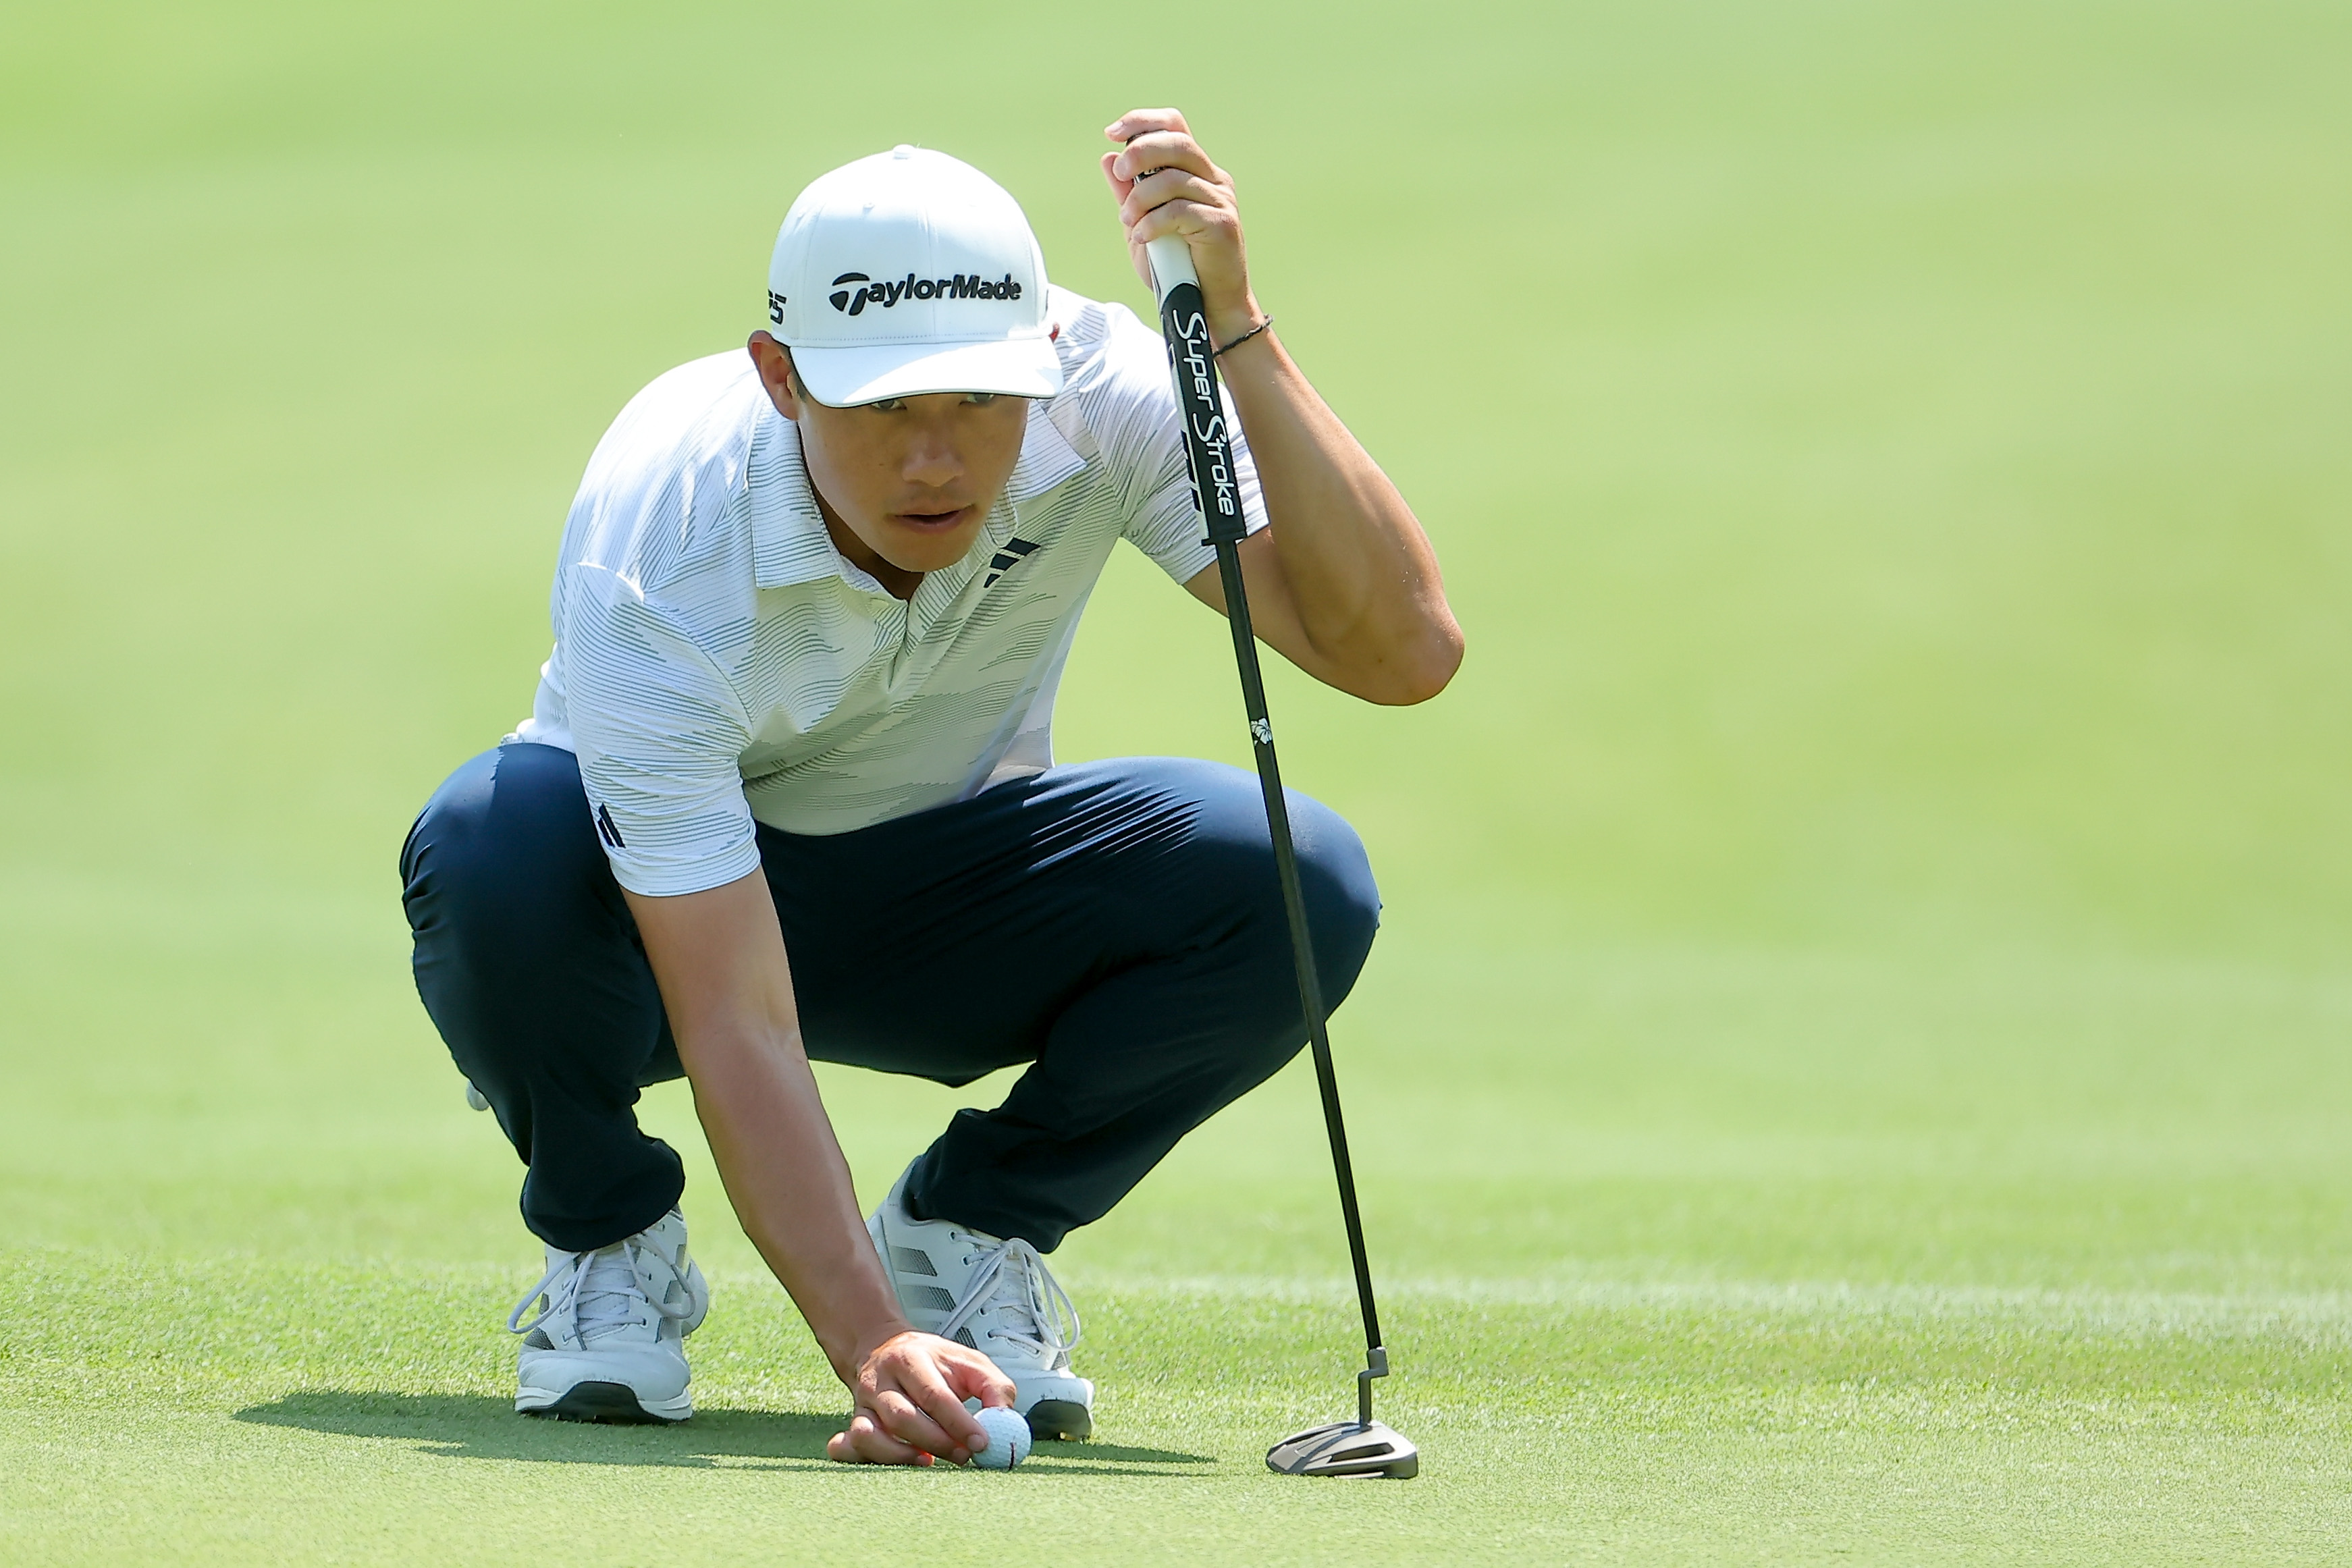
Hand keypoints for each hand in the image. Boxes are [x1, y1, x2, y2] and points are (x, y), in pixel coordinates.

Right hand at [827, 1328, 1018, 1464]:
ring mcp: (862, 1402)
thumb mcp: (969, 1361)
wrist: (884, 1348)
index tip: (982, 1443)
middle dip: (936, 1442)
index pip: (934, 1394)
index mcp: (911, 1357)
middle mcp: (881, 1379)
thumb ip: (994, 1387)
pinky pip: (848, 1447)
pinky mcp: (852, 1421)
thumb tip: (1005, 1418)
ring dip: (902, 1456)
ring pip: (871, 1435)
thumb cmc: (935, 1362)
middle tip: (964, 1456)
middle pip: (902, 1418)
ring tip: (930, 1461)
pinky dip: (866, 1459)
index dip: (958, 1422)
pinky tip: (894, 1462)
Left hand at [1101, 108, 1262, 345]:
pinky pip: (1180, 211)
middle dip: (1141, 151)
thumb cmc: (1176, 268)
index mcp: (1196, 172)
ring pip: (1175, 178)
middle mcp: (1213, 180)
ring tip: (1129, 222)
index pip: (1174, 126)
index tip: (1112, 133)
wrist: (1208, 307)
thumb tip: (1109, 158)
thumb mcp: (1142, 225)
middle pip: (1177, 142)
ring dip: (1141, 198)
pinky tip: (1143, 237)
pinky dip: (1153, 222)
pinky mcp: (1222, 225)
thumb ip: (1129, 193)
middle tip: (1120, 173)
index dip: (1142, 121)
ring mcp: (1221, 201)